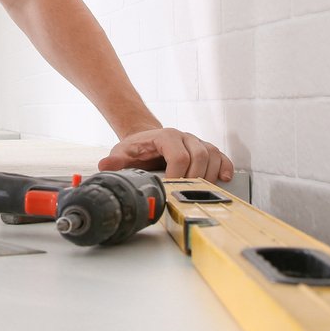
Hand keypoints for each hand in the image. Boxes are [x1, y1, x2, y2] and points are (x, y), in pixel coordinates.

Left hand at [99, 127, 232, 183]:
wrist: (147, 140)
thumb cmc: (137, 149)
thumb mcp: (123, 153)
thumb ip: (115, 161)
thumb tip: (105, 166)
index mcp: (166, 136)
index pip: (180, 156)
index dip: (178, 176)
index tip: (171, 189)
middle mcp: (185, 137)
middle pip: (200, 157)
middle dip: (194, 179)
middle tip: (185, 194)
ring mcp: (197, 142)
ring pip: (213, 156)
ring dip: (210, 176)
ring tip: (199, 190)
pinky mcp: (206, 149)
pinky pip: (221, 157)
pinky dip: (225, 168)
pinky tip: (224, 178)